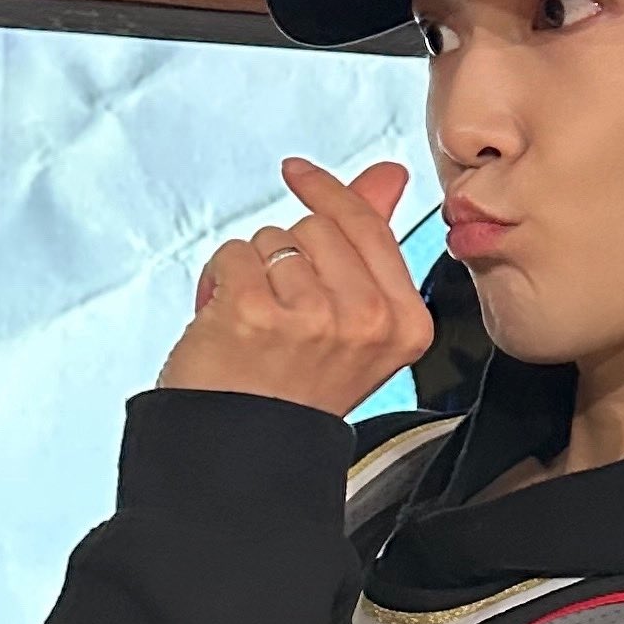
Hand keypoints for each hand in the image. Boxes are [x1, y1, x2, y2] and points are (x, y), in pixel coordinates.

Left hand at [159, 158, 436, 416]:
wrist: (244, 449)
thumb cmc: (293, 387)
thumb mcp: (355, 320)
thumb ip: (372, 239)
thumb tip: (389, 175)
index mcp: (404, 323)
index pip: (367, 226)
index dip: (328, 192)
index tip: (299, 174)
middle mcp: (367, 320)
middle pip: (315, 227)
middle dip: (288, 252)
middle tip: (282, 309)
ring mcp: (312, 317)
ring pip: (272, 240)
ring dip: (253, 272)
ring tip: (257, 324)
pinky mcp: (256, 312)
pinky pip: (233, 255)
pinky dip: (219, 283)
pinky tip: (229, 323)